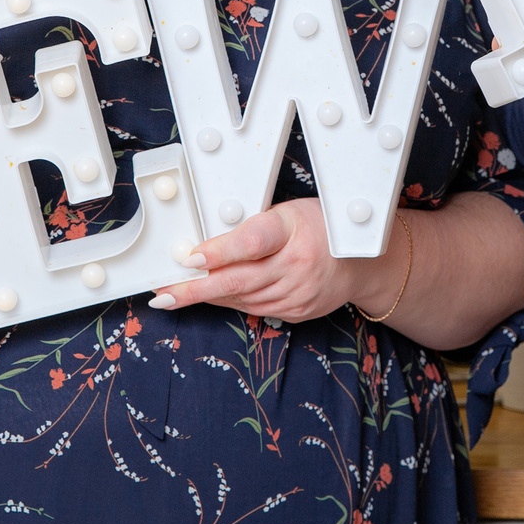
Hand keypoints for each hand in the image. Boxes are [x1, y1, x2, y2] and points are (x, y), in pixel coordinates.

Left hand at [147, 199, 378, 324]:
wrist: (362, 262)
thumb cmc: (319, 227)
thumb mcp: (288, 212)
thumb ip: (252, 225)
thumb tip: (207, 242)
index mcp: (292, 229)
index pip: (252, 241)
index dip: (220, 250)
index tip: (190, 256)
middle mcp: (296, 265)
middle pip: (238, 280)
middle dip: (194, 289)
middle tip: (161, 293)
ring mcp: (296, 293)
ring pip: (241, 298)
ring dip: (205, 297)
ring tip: (173, 295)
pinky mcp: (295, 311)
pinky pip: (253, 308)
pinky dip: (229, 302)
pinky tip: (211, 297)